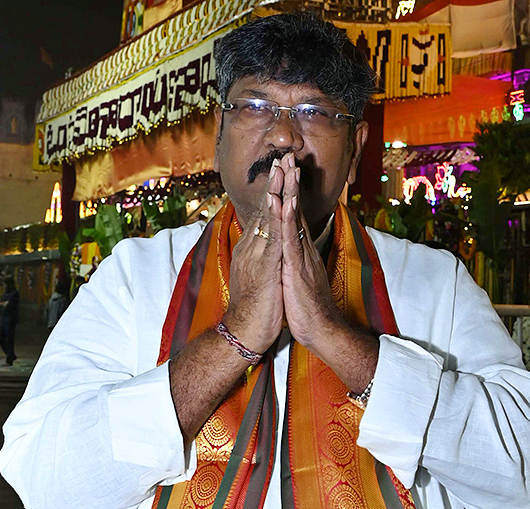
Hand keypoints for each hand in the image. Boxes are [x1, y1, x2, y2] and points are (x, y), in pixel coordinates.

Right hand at [223, 159, 285, 354]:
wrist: (245, 331)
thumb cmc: (256, 307)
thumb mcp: (262, 276)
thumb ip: (264, 258)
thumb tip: (269, 248)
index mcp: (254, 249)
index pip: (265, 215)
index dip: (274, 192)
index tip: (282, 171)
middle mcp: (252, 247)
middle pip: (265, 209)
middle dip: (275, 183)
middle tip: (283, 156)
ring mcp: (256, 255)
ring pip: (267, 217)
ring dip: (275, 192)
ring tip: (283, 168)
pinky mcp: (264, 267)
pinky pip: (271, 238)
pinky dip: (274, 219)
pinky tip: (279, 202)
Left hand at [277, 155, 344, 350]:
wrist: (321, 330)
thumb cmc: (308, 308)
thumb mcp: (298, 278)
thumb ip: (295, 261)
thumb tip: (291, 251)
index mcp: (301, 251)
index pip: (294, 216)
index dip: (291, 192)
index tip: (287, 170)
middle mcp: (304, 249)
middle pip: (296, 210)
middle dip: (293, 182)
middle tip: (289, 155)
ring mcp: (302, 257)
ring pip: (295, 219)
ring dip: (292, 192)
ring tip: (289, 168)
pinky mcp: (297, 269)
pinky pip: (292, 240)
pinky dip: (288, 220)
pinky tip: (286, 202)